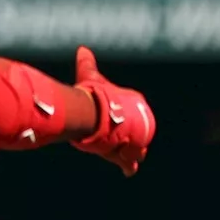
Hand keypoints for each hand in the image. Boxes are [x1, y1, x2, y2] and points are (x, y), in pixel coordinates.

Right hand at [70, 46, 154, 175]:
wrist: (89, 112)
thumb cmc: (91, 94)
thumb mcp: (90, 76)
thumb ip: (87, 63)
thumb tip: (82, 48)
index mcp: (134, 102)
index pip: (132, 110)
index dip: (124, 115)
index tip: (116, 119)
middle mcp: (137, 122)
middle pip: (135, 131)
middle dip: (129, 135)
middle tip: (122, 139)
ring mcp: (131, 140)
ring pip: (135, 148)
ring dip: (131, 152)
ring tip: (128, 156)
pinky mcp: (124, 154)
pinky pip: (128, 162)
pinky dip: (128, 166)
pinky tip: (129, 171)